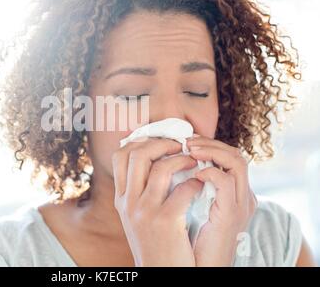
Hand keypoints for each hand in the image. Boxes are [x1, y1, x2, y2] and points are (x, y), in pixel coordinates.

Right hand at [112, 138, 203, 265]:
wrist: (161, 273)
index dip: (140, 142)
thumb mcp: (137, 217)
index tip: (159, 142)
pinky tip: (200, 185)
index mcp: (121, 199)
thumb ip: (139, 191)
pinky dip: (195, 182)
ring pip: (160, 168)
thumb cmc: (155, 243)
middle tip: (179, 146)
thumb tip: (154, 162)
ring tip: (193, 161)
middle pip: (137, 155)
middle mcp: (128, 202)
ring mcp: (144, 212)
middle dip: (161, 144)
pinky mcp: (165, 222)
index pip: (120, 156)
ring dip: (181, 159)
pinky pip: (182, 190)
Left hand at [187, 135, 256, 265]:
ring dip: (210, 150)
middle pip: (235, 154)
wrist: (200, 267)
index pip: (229, 156)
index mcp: (233, 193)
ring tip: (188, 149)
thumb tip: (167, 164)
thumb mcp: (190, 206)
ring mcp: (240, 203)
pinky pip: (226, 182)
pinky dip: (211, 172)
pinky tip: (194, 173)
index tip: (185, 141)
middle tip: (186, 141)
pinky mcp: (232, 213)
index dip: (208, 144)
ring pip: (237, 161)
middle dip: (209, 142)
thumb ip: (188, 186)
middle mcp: (242, 195)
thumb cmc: (191, 239)